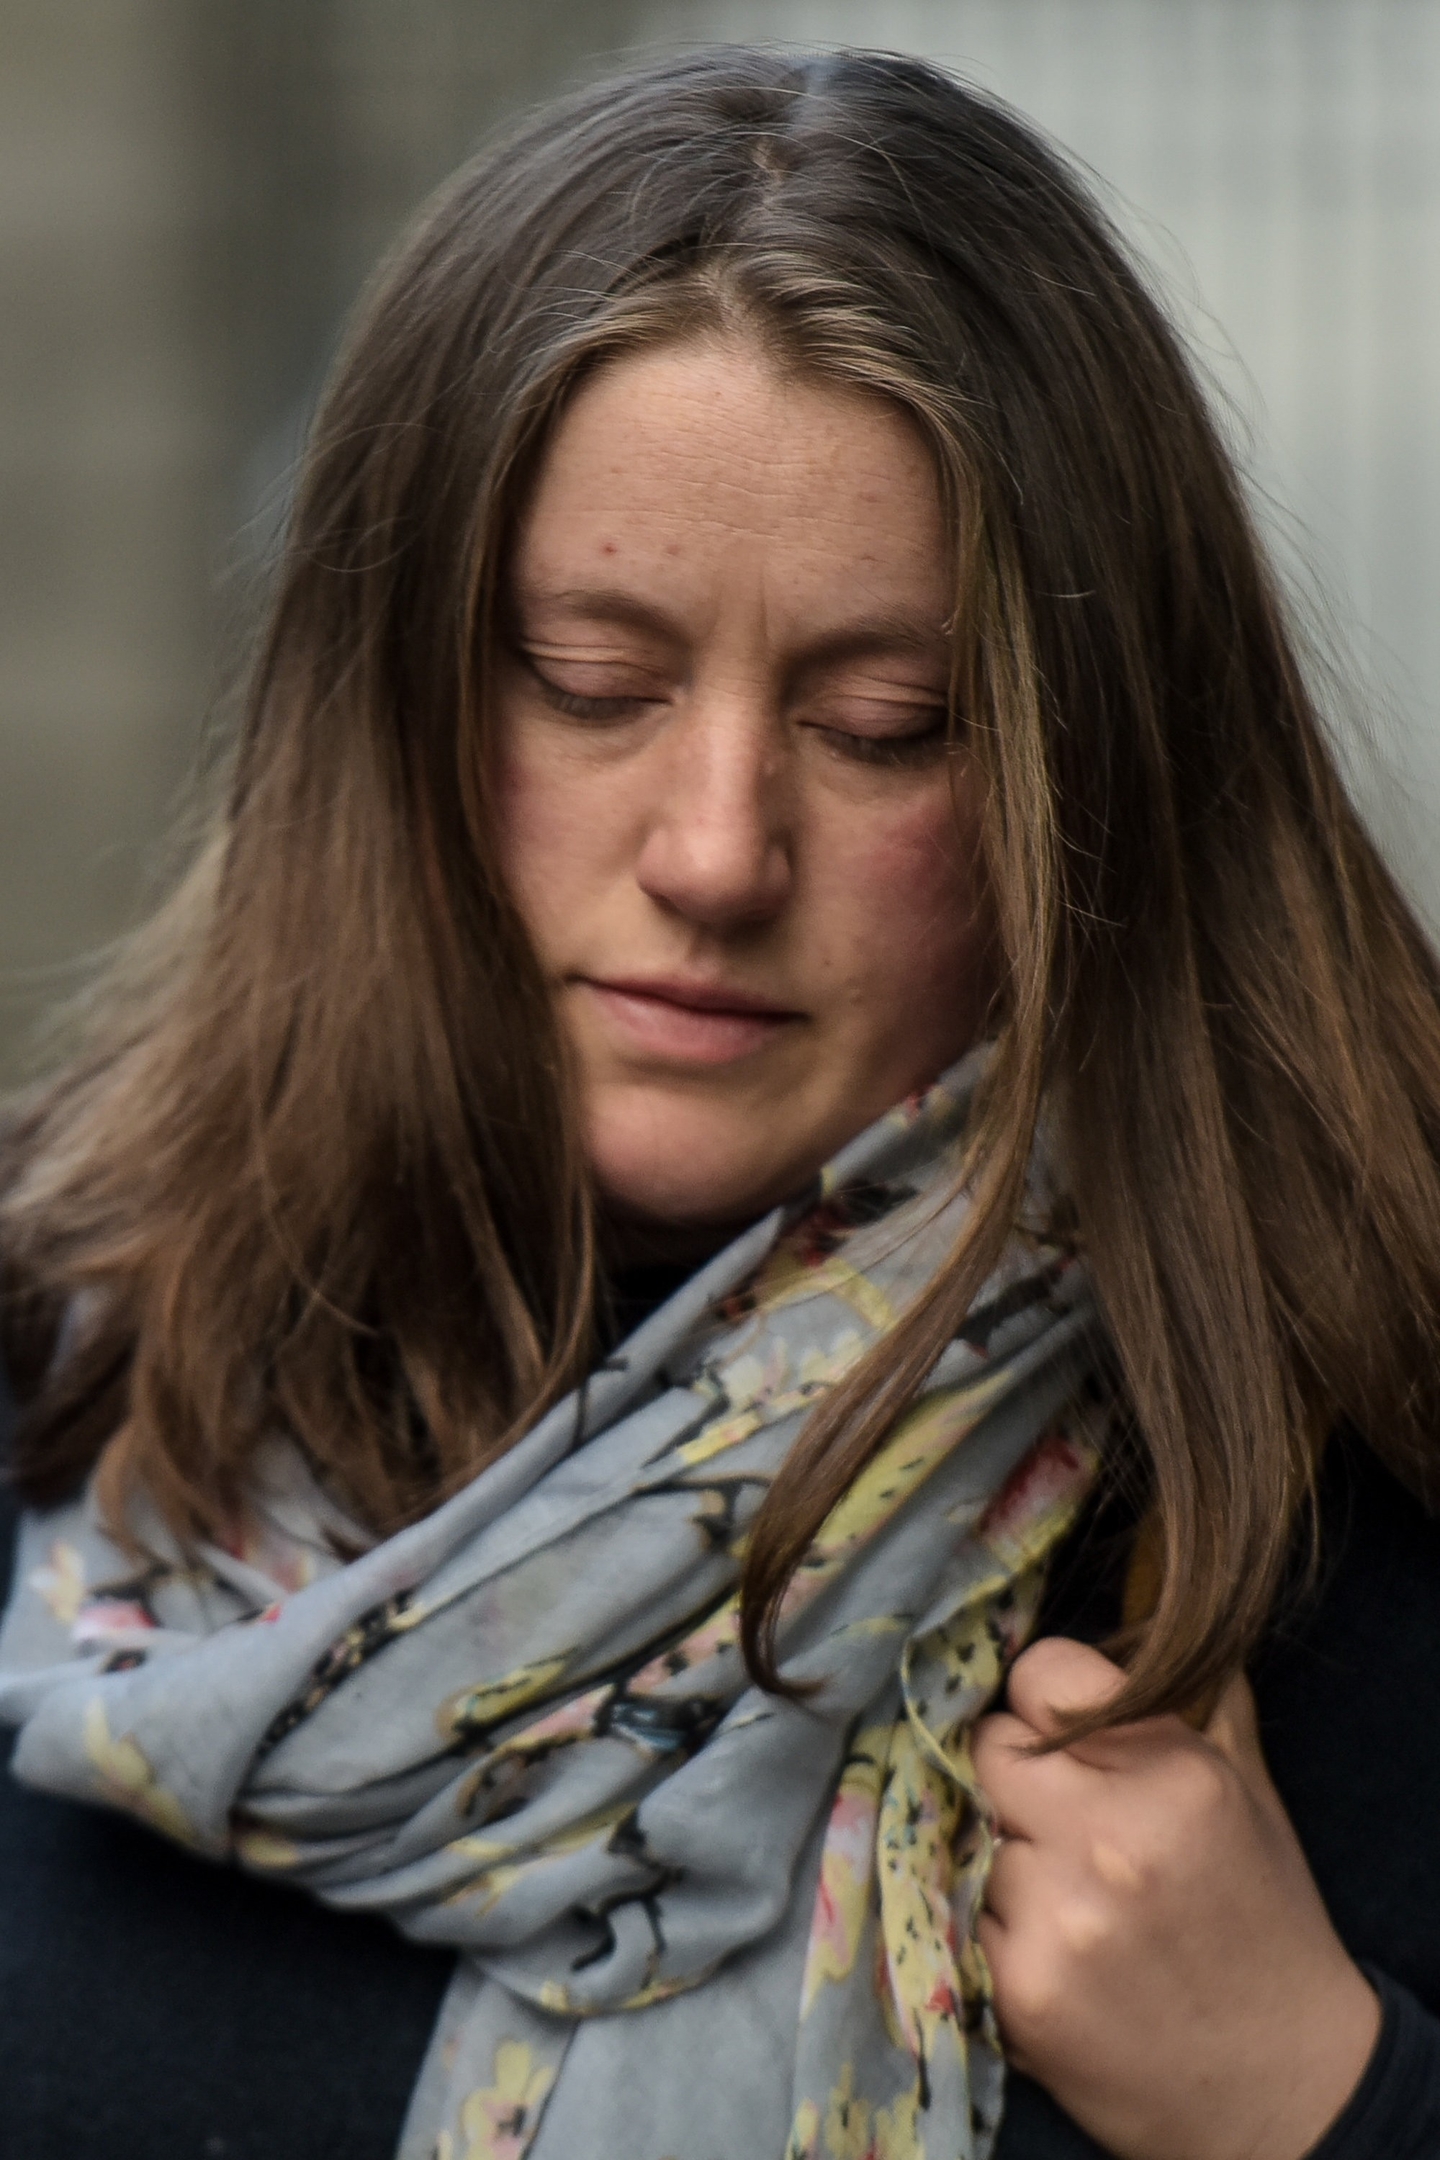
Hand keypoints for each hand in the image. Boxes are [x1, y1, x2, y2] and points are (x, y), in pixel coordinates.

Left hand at [972, 1638, 1379, 2159]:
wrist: (1284, 2091)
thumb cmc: (1262, 1925)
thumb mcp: (1249, 1793)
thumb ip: (1190, 1698)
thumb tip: (1134, 1609)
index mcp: (1173, 1774)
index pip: (1038, 1674)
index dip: (1041, 1702)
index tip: (1055, 1732)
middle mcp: (1112, 1839)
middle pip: (986, 1747)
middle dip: (1011, 1773)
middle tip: (1051, 1815)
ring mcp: (1060, 1918)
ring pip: (968, 1830)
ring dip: (1000, 1853)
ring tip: (1063, 1892)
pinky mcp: (1020, 1990)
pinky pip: (958, 1911)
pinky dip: (988, 1922)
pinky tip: (1046, 1942)